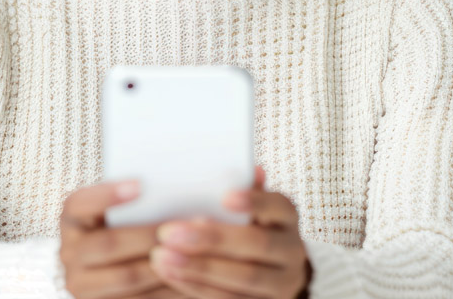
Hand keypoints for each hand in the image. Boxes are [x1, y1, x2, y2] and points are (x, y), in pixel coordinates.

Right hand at [59, 178, 187, 297]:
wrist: (107, 273)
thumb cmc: (122, 231)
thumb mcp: (115, 215)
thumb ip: (132, 203)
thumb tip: (163, 187)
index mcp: (71, 219)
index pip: (81, 203)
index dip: (108, 194)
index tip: (141, 184)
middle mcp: (68, 252)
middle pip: (109, 244)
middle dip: (148, 236)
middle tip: (183, 229)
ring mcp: (79, 283)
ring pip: (126, 276)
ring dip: (163, 266)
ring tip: (193, 255)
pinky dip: (165, 290)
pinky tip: (188, 280)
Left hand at [148, 165, 312, 297]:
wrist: (266, 270)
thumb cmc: (242, 224)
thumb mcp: (245, 205)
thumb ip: (238, 188)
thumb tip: (244, 167)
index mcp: (286, 218)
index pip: (278, 206)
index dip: (254, 201)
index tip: (224, 196)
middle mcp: (292, 251)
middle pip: (258, 244)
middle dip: (212, 239)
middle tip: (168, 232)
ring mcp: (282, 283)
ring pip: (244, 278)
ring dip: (198, 267)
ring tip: (160, 256)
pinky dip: (196, 286)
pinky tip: (169, 274)